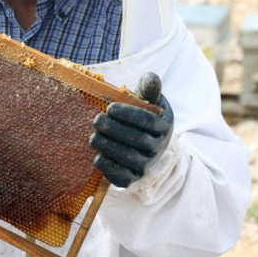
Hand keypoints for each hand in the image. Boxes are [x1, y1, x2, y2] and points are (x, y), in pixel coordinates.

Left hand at [89, 72, 173, 187]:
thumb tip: (151, 78)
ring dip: (110, 148)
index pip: (149, 123)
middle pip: (139, 142)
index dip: (129, 115)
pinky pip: (124, 179)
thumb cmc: (142, 113)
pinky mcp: (133, 176)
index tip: (110, 107)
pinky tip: (97, 158)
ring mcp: (146, 164)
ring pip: (131, 160)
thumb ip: (149, 89)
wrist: (142, 137)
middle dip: (115, 130)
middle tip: (97, 120)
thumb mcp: (148, 99)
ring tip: (93, 137)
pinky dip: (110, 171)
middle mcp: (157, 148)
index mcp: (163, 126)